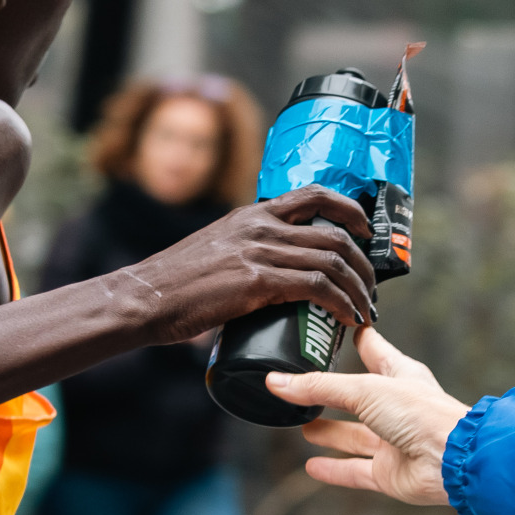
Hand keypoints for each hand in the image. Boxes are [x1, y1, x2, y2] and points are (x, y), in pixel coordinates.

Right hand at [123, 185, 375, 344]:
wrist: (145, 298)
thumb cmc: (175, 287)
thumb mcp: (215, 253)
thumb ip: (243, 257)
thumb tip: (263, 284)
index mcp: (252, 215)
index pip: (315, 195)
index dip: (350, 211)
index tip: (366, 233)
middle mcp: (261, 226)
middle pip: (335, 234)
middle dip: (363, 265)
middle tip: (369, 291)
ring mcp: (260, 251)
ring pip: (332, 261)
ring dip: (358, 290)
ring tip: (364, 312)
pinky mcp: (257, 281)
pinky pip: (316, 287)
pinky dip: (341, 304)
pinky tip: (347, 319)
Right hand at [266, 327, 469, 505]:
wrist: (452, 460)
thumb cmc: (425, 415)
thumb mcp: (365, 390)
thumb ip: (319, 388)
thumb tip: (278, 383)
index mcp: (399, 376)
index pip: (374, 351)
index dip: (357, 340)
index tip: (340, 330)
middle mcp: (396, 408)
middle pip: (356, 398)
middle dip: (331, 395)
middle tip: (305, 390)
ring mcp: (393, 441)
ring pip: (354, 437)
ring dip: (329, 433)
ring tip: (304, 428)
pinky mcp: (389, 472)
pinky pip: (356, 471)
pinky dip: (334, 470)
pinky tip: (313, 467)